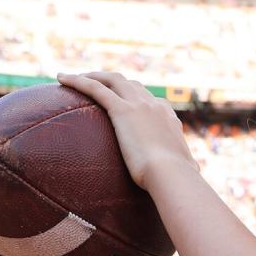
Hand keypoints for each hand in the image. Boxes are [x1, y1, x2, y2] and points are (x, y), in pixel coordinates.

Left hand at [57, 71, 198, 190]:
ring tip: (74, 78)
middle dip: (111, 80)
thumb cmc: (178, 180)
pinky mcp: (122, 110)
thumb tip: (195, 178)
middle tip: (94, 84)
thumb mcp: (186, 170)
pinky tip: (61, 78)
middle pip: (129, 84)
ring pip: (111, 79)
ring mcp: (138, 104)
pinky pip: (96, 88)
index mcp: (168, 117)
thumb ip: (188, 168)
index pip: (149, 100)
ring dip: (92, 76)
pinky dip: (78, 80)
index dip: (133, 97)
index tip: (122, 101)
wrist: (172, 175)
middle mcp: (154, 104)